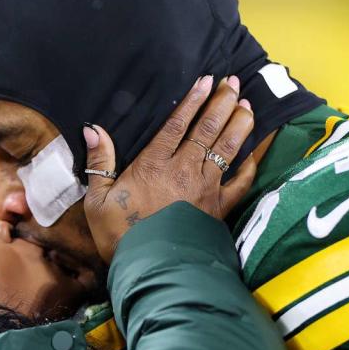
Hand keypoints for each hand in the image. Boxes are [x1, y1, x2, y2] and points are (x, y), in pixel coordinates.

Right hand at [83, 75, 255, 262]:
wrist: (150, 269)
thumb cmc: (119, 236)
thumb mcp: (98, 200)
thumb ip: (99, 162)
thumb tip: (93, 129)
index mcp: (154, 165)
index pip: (177, 125)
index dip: (193, 100)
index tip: (206, 80)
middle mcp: (184, 171)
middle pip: (209, 129)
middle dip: (222, 103)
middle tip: (233, 83)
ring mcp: (206, 189)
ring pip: (228, 149)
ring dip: (239, 124)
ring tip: (248, 106)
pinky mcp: (218, 209)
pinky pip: (241, 183)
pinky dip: (250, 166)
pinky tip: (255, 152)